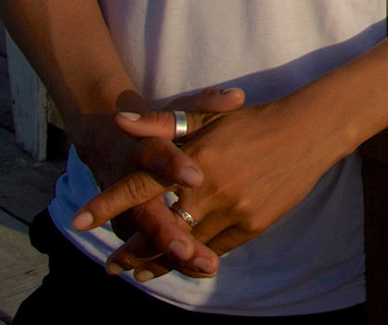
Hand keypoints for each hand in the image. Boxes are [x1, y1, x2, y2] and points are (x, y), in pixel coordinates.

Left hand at [74, 94, 349, 277]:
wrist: (309, 131)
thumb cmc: (252, 121)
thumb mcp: (207, 117)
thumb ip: (162, 123)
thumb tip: (121, 121)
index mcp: (195, 158)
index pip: (140, 186)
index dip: (107, 205)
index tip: (78, 222)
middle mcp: (210, 187)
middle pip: (159, 227)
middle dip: (130, 249)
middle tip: (109, 266)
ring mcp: (233, 209)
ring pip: (187, 244)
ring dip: (159, 260)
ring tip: (137, 272)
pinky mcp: (253, 225)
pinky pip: (216, 248)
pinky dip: (195, 256)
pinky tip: (182, 262)